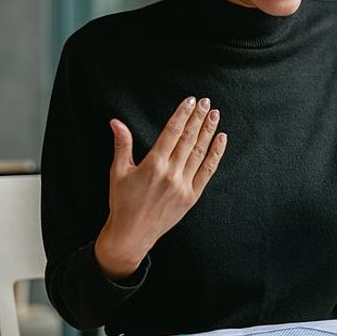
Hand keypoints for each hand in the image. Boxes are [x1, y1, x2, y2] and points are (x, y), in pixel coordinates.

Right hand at [95, 96, 226, 279]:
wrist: (132, 234)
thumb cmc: (122, 202)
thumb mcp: (118, 172)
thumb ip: (122, 144)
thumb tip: (116, 122)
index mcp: (153, 165)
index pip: (172, 132)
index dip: (182, 114)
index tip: (190, 101)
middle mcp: (171, 173)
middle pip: (189, 139)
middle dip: (198, 118)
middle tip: (205, 101)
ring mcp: (184, 185)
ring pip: (200, 152)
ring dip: (208, 131)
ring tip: (214, 114)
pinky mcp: (192, 196)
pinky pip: (207, 171)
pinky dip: (216, 154)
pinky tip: (221, 139)